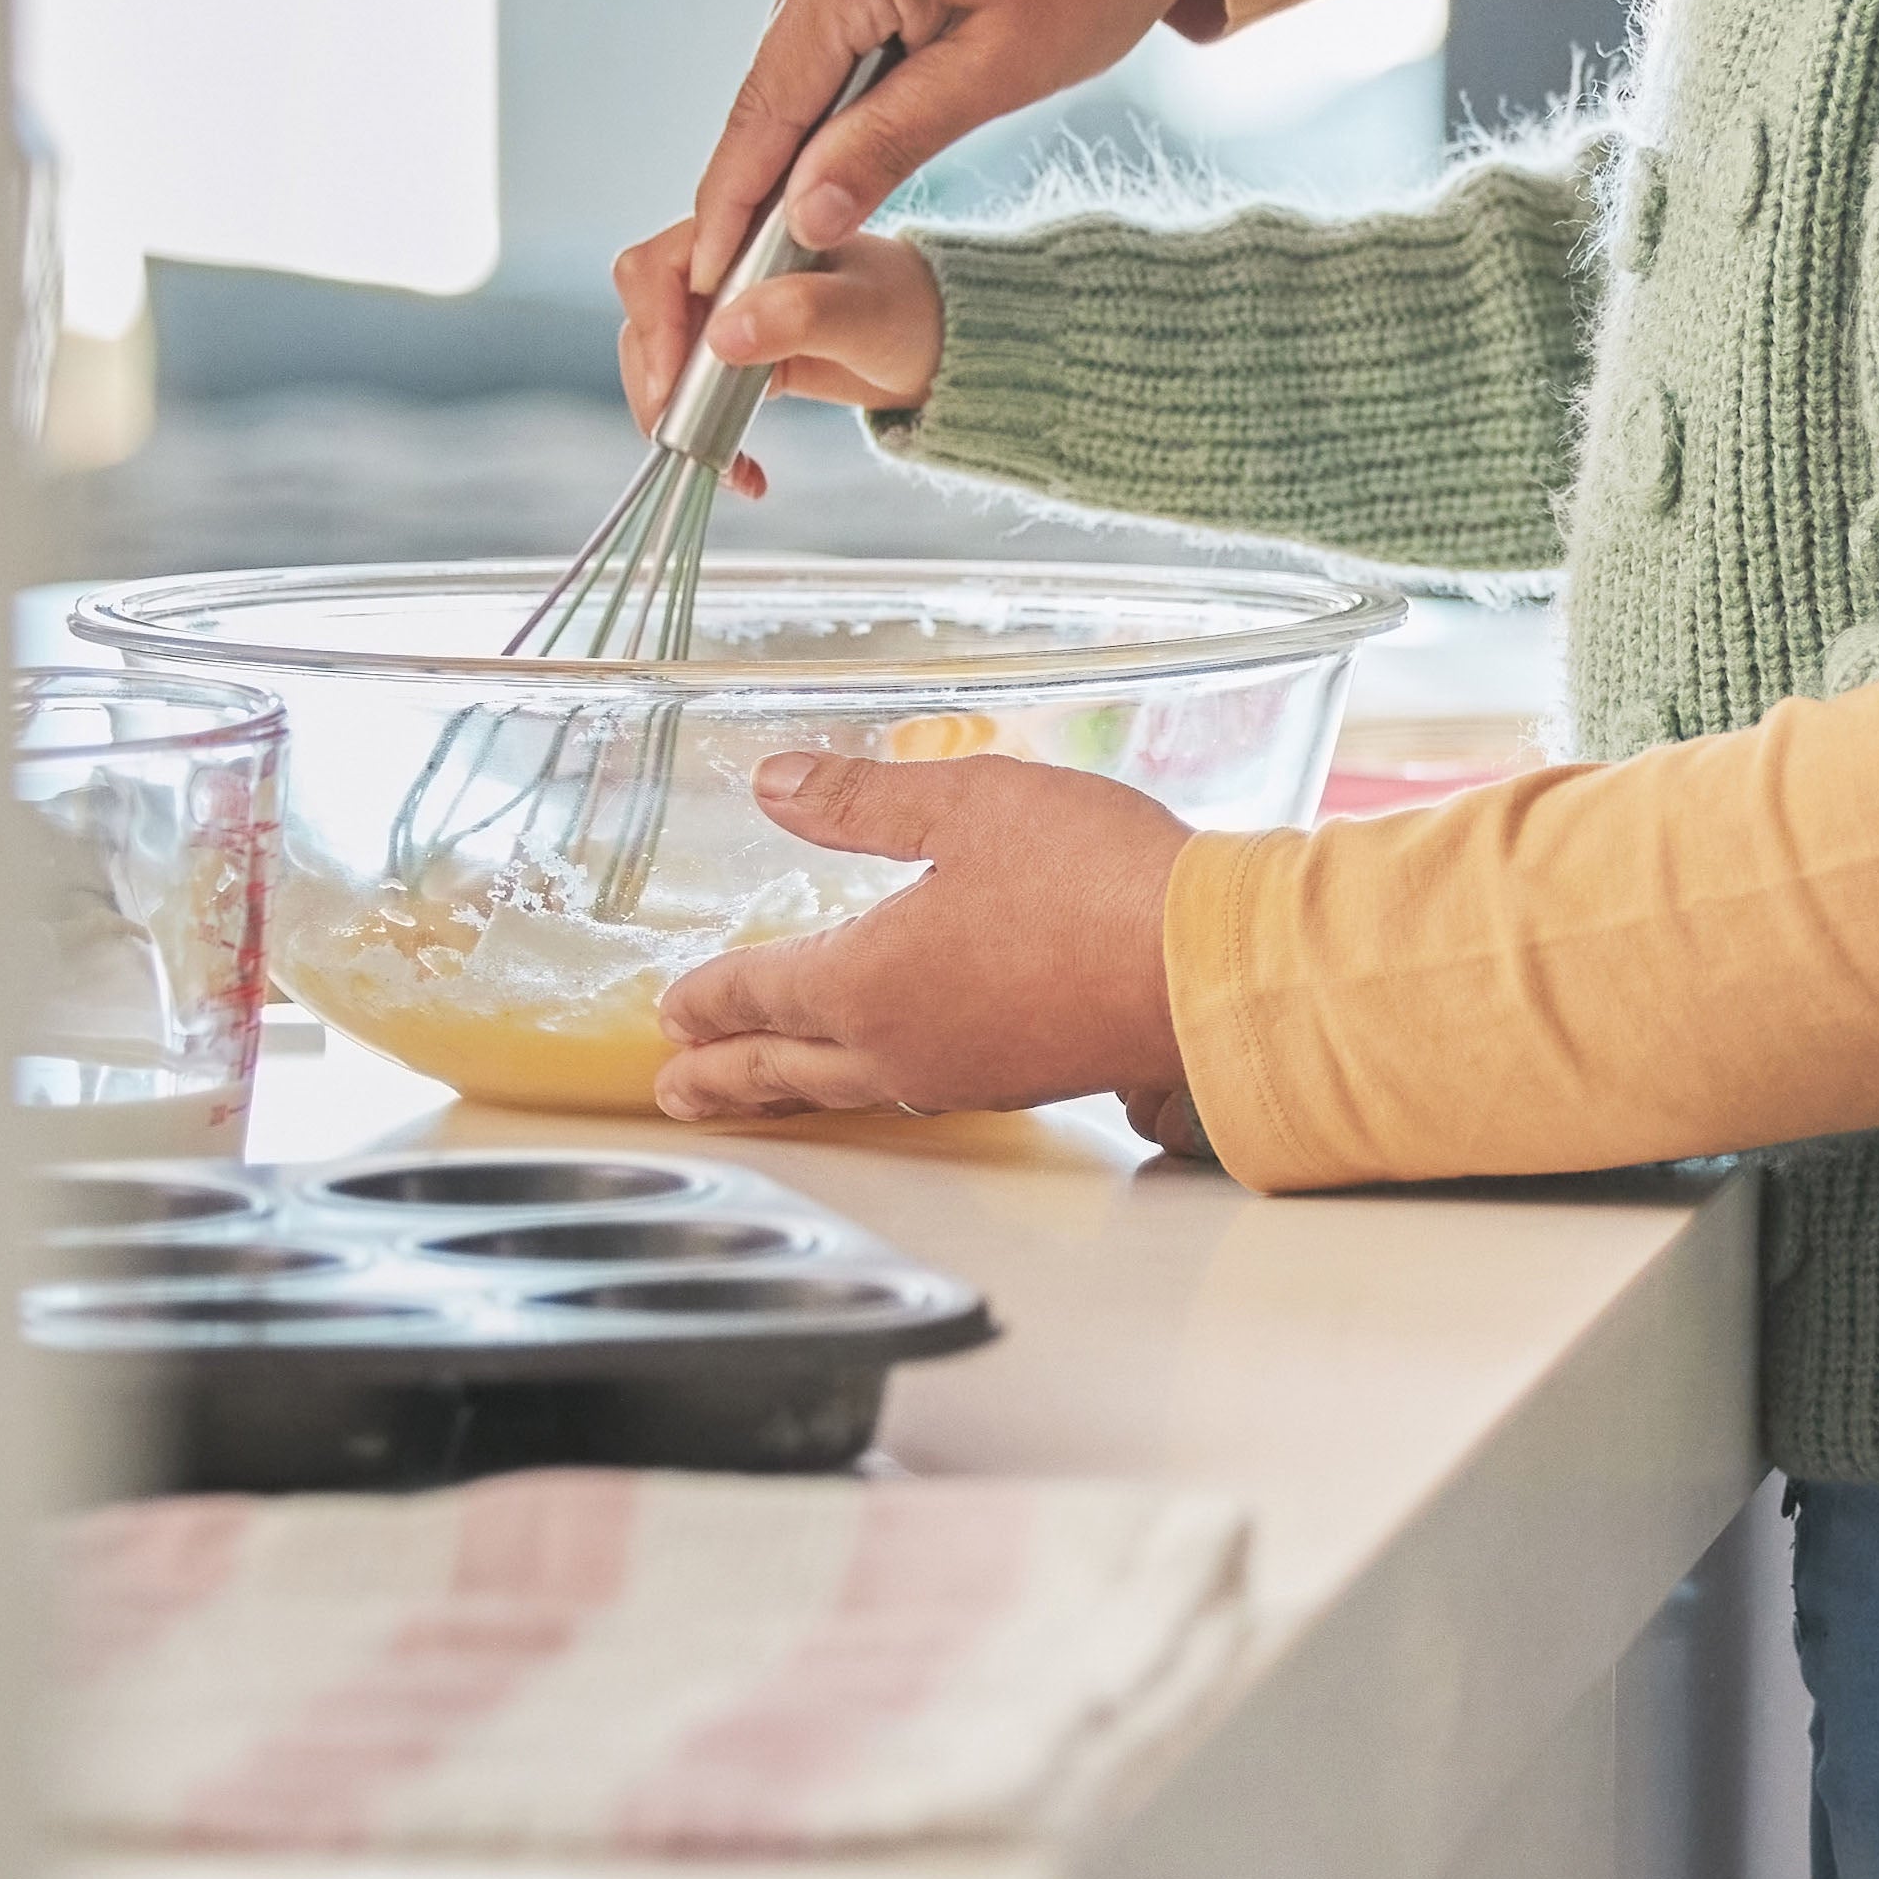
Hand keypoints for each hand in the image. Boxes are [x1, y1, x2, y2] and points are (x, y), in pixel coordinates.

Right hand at [612, 0, 1219, 435]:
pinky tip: (869, 95)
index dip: (733, 195)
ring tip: (811, 193)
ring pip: (815, 25)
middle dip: (771, 159)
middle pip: (781, 63)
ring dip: (819, 101)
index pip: (766, 101)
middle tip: (751, 258)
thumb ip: (889, 142)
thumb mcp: (999, 72)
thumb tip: (802, 216)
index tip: (705, 274)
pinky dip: (853, 44)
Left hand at [654, 750, 1201, 1144]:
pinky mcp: (1017, 1082)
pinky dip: (864, 1085)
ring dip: (788, 1091)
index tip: (669, 1010)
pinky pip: (910, 1091)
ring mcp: (960, 1075)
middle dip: (722, 1079)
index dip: (707, 997)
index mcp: (866, 982)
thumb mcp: (967, 805)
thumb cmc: (1092, 880)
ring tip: (762, 1093)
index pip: (758, 993)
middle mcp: (899, 1047)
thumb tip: (774, 785)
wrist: (1209, 968)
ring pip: (846, 1089)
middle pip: (784, 1071)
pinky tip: (887, 1070)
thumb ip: (861, 800)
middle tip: (677, 1091)